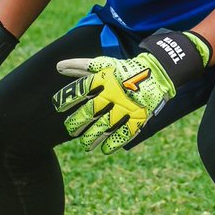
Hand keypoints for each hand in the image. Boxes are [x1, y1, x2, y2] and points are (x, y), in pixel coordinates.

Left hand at [53, 29, 210, 153]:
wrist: (157, 73)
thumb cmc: (125, 70)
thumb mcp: (104, 64)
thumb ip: (81, 66)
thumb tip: (58, 66)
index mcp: (105, 79)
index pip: (81, 89)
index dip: (67, 99)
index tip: (58, 107)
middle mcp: (114, 93)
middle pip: (91, 111)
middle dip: (77, 122)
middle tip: (70, 130)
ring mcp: (127, 106)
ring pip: (105, 126)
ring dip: (92, 137)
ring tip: (84, 145)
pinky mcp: (139, 117)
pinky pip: (124, 134)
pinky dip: (113, 143)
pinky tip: (104, 149)